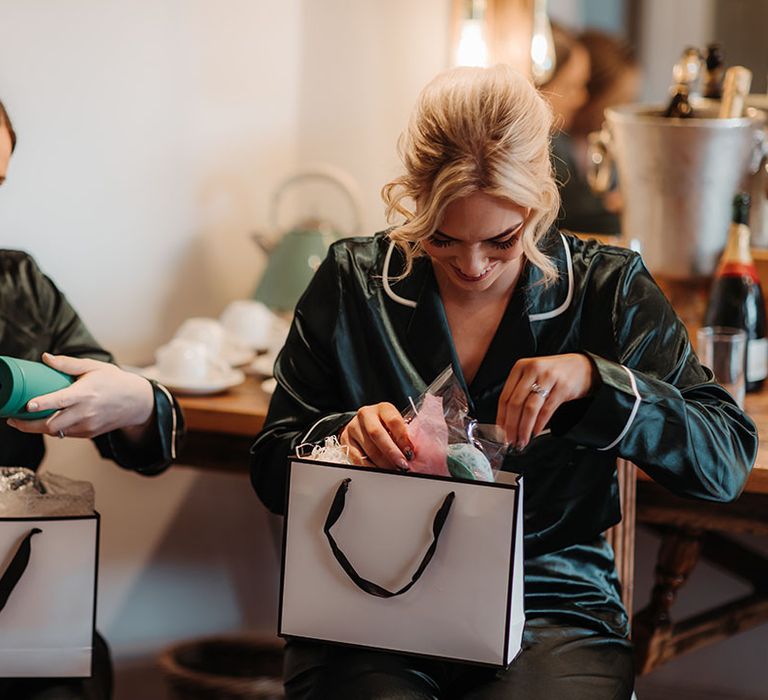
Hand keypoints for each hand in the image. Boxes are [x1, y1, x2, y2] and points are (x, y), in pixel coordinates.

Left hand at [7, 353, 154, 438]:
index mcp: (86, 393)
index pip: (60, 401)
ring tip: (24, 421)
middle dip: (29, 424)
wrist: (136, 402)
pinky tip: (47, 421)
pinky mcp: (89, 433)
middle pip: (52, 424)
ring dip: (38, 428)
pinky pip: (66, 433)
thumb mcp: (94, 367)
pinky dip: (54, 429)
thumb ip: (68, 364)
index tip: (27, 405)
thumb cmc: (114, 381)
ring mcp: (87, 425)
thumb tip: (46, 358)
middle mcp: (86, 412)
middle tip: (13, 419)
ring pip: (56, 432)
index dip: (42, 404)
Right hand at [339, 402, 413, 469]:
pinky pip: (357, 458)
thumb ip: (402, 436)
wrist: (363, 424)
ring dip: (383, 463)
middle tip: (402, 465)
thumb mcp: (395, 426)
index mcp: (383, 408)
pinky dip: (370, 467)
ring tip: (394, 471)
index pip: (393, 421)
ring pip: (368, 448)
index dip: (403, 438)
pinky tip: (379, 472)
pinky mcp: (345, 440)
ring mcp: (353, 427)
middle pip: (377, 434)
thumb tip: (411, 456)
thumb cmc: (385, 426)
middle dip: (391, 452)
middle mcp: (366, 415)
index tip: (410, 453)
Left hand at [496, 353, 595, 449]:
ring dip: (524, 428)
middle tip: (511, 439)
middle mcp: (533, 370)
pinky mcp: (563, 387)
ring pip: (530, 408)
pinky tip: (535, 432)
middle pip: (515, 403)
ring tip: (523, 439)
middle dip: (511, 426)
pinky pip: (547, 410)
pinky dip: (539, 424)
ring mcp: (548, 378)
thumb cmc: (554, 373)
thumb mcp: (533, 376)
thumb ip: (519, 392)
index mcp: (520, 367)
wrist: (582, 367)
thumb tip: (507, 421)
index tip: (501, 431)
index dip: (501, 417)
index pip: (505, 396)